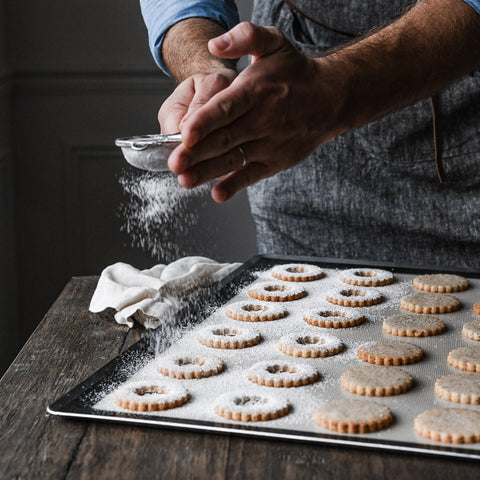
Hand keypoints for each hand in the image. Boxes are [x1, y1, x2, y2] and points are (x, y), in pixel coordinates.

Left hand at [168, 22, 344, 201]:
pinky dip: (235, 185)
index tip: (185, 133)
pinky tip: (218, 194)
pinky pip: (252, 175)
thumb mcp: (274, 43)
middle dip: (196, 153)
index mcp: (256, 92)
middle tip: (174, 163)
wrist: (331, 99)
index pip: (226, 108)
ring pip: (233, 160)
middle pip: (224, 139)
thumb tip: (215, 45)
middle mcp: (262, 120)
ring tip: (185, 180)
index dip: (205, 122)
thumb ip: (244, 37)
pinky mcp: (274, 161)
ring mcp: (268, 144)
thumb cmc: (296, 73)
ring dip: (208, 172)